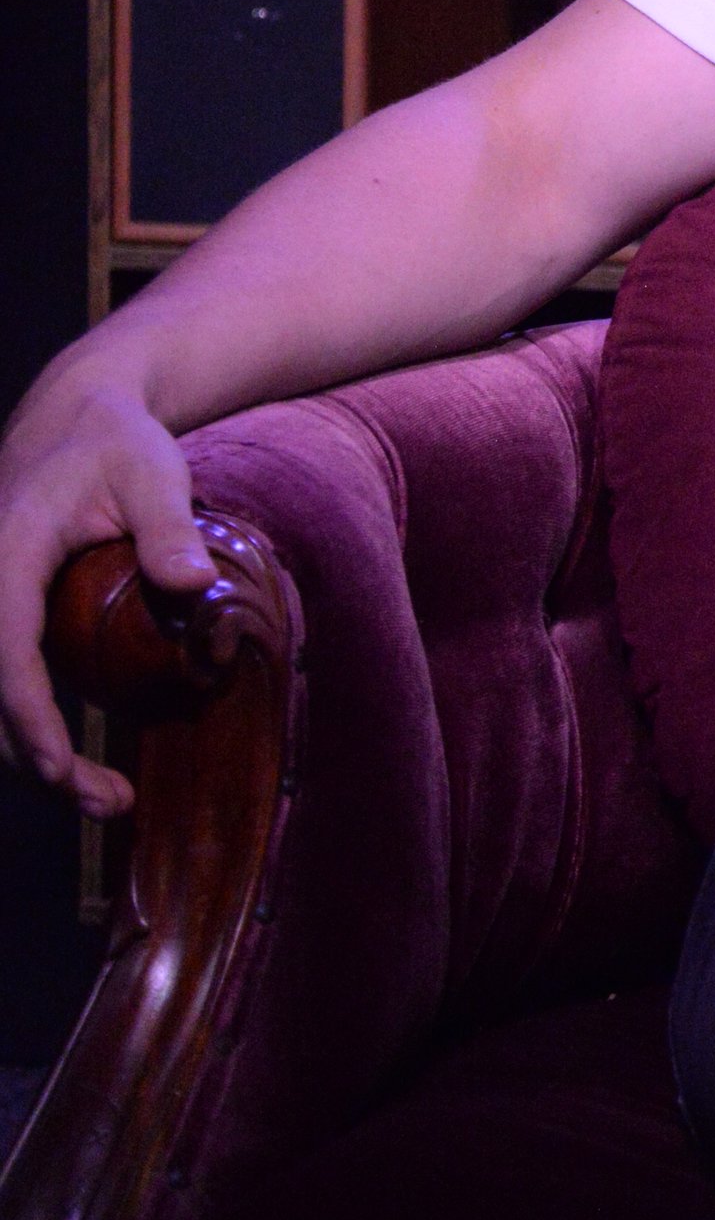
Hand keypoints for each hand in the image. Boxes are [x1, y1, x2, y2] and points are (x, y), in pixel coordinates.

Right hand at [0, 367, 214, 815]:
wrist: (75, 416)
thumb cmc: (116, 441)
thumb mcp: (151, 471)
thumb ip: (168, 527)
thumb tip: (190, 585)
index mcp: (7, 556)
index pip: (7, 651)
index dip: (29, 716)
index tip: (59, 768)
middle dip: (39, 760)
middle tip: (112, 803)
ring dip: (37, 756)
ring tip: (112, 799)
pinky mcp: (8, 618)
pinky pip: (11, 682)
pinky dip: (36, 728)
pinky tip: (83, 762)